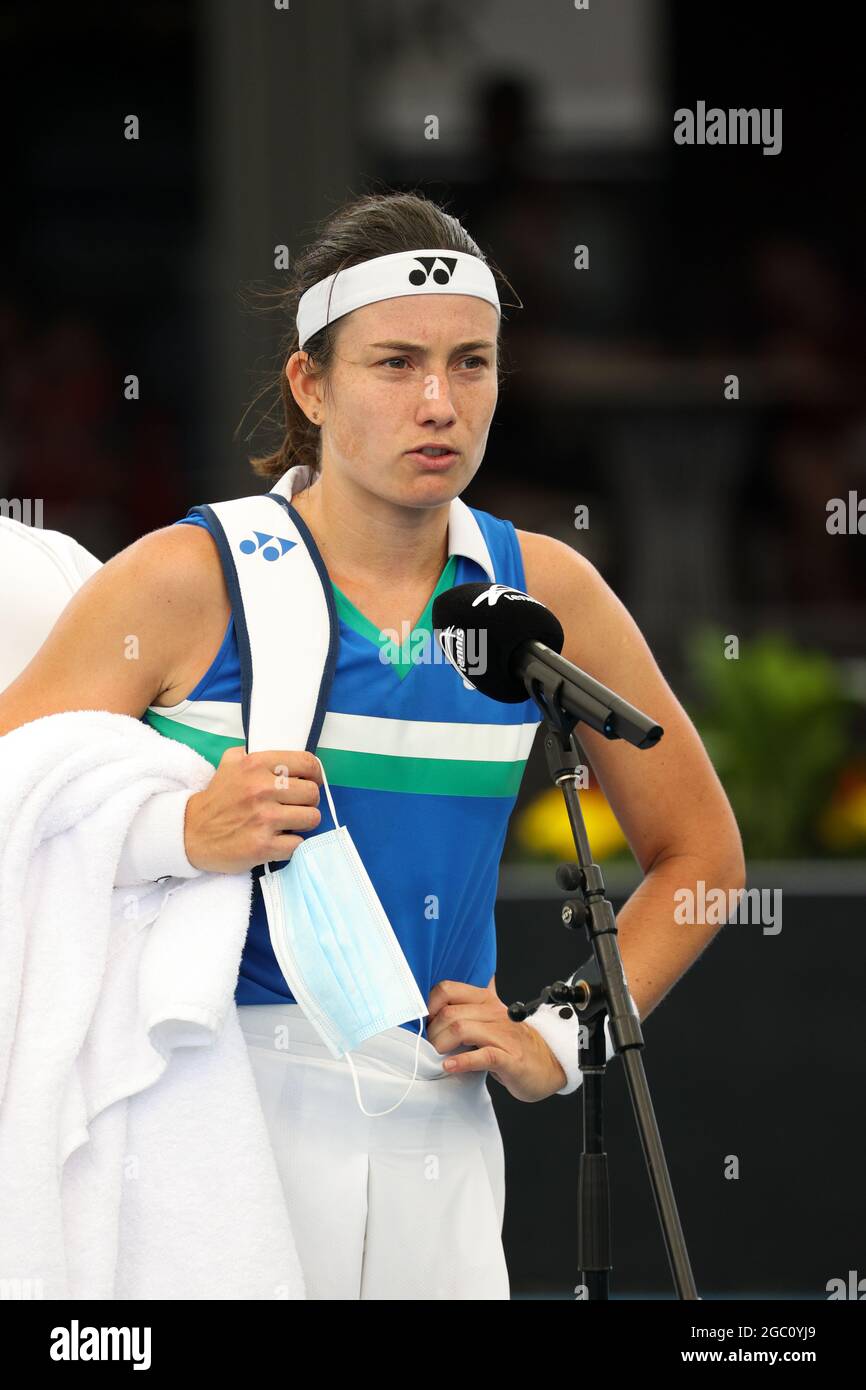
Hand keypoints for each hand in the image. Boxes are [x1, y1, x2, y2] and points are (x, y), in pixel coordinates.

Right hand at [184, 747, 321, 873]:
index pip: (307, 763)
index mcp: (256, 765)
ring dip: (303, 823)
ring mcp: (263, 819)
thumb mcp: (230, 763)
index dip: (315, 774)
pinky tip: (278, 840)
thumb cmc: (216, 799)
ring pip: (311, 818)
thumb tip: (284, 755)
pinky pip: (298, 844)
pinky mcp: (263, 846)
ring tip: (288, 824)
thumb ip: (254, 753)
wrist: (190, 833)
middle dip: (308, 802)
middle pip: (313, 793)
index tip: (311, 782)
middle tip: (295, 807)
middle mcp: (261, 789)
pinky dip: (291, 844)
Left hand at [426, 978, 568, 1102]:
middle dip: (433, 1033)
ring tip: (438, 1057)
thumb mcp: (490, 1020)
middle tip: (430, 1048)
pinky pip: (483, 1055)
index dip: (430, 1005)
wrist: (550, 1062)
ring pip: (462, 1028)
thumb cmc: (513, 1043)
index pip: (448, 989)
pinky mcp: (510, 1058)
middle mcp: (493, 1012)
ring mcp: (503, 1035)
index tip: (425, 1023)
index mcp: (486, 1000)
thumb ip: (468, 1011)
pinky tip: (450, 1066)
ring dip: (442, 1044)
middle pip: (450, 1013)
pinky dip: (462, 1061)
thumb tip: (435, 1007)